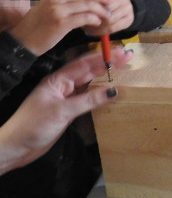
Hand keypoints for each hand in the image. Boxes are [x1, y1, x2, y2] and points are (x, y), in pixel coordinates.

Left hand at [0, 48, 131, 173]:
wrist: (15, 147)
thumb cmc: (33, 125)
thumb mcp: (62, 111)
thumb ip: (89, 100)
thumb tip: (114, 91)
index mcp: (58, 80)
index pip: (84, 64)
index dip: (104, 57)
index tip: (122, 53)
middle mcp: (63, 86)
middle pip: (88, 71)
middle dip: (108, 63)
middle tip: (128, 57)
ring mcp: (66, 98)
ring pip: (89, 83)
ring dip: (105, 76)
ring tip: (123, 69)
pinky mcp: (68, 110)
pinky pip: (87, 97)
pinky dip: (100, 92)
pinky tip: (110, 91)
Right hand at [8, 0, 132, 55]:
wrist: (24, 41)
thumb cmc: (37, 24)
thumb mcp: (45, 4)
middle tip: (110, 2)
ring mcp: (58, 10)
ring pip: (88, 4)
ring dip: (101, 9)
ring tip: (106, 14)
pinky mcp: (62, 23)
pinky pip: (85, 17)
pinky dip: (95, 19)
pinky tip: (98, 23)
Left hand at [81, 0, 134, 37]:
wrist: (121, 5)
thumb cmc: (103, 1)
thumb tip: (81, 10)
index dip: (90, 6)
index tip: (81, 12)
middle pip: (106, 9)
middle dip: (94, 17)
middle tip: (83, 21)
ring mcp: (128, 8)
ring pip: (110, 20)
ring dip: (97, 26)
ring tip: (87, 28)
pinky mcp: (130, 19)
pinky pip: (113, 28)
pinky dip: (102, 31)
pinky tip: (95, 31)